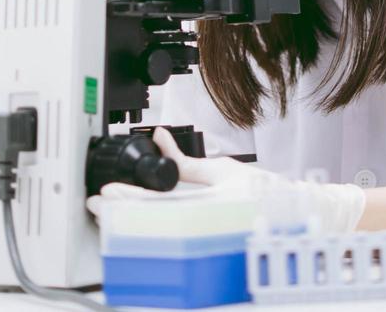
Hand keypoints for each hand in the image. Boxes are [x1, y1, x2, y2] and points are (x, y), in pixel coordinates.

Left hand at [86, 127, 365, 232]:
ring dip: (131, 223)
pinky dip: (149, 232)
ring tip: (108, 215)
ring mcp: (202, 238)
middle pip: (152, 219)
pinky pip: (170, 238)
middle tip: (97, 205)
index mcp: (210, 203)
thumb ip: (187, 162)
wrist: (289, 217)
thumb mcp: (223, 170)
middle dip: (121, 212)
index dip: (128, 197)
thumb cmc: (261, 192)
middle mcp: (204, 224)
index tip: (106, 192)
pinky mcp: (201, 246)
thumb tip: (161, 140)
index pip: (159, 200)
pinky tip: (134, 225)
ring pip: (157, 232)